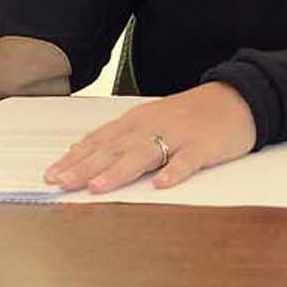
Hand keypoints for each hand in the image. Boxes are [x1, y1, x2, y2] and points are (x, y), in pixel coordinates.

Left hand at [45, 83, 257, 194]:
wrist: (236, 99)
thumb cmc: (190, 114)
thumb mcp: (150, 119)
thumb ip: (118, 136)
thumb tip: (80, 151)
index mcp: (137, 121)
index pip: (99, 141)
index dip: (74, 159)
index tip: (50, 175)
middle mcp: (153, 126)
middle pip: (114, 149)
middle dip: (85, 167)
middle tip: (61, 183)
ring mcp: (179, 136)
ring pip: (144, 154)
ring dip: (119, 171)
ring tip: (98, 187)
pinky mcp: (204, 146)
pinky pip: (188, 161)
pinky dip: (174, 172)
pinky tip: (161, 185)